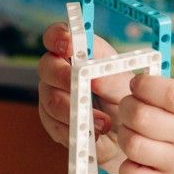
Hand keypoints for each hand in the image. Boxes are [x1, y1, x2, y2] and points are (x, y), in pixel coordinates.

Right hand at [36, 23, 127, 170]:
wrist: (127, 138)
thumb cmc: (127, 103)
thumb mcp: (126, 89)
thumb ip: (111, 80)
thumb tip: (95, 76)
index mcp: (80, 52)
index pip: (59, 35)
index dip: (58, 36)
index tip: (69, 45)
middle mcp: (61, 70)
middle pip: (47, 66)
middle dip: (63, 77)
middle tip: (81, 87)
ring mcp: (53, 95)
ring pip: (50, 99)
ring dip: (74, 111)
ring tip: (103, 124)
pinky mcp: (53, 122)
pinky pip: (54, 126)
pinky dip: (74, 131)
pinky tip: (92, 136)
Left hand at [111, 73, 173, 173]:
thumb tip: (138, 83)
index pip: (168, 92)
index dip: (144, 84)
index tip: (138, 84)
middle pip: (141, 116)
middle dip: (126, 107)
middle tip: (130, 108)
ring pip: (133, 145)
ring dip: (125, 135)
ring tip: (133, 133)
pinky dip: (128, 168)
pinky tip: (138, 161)